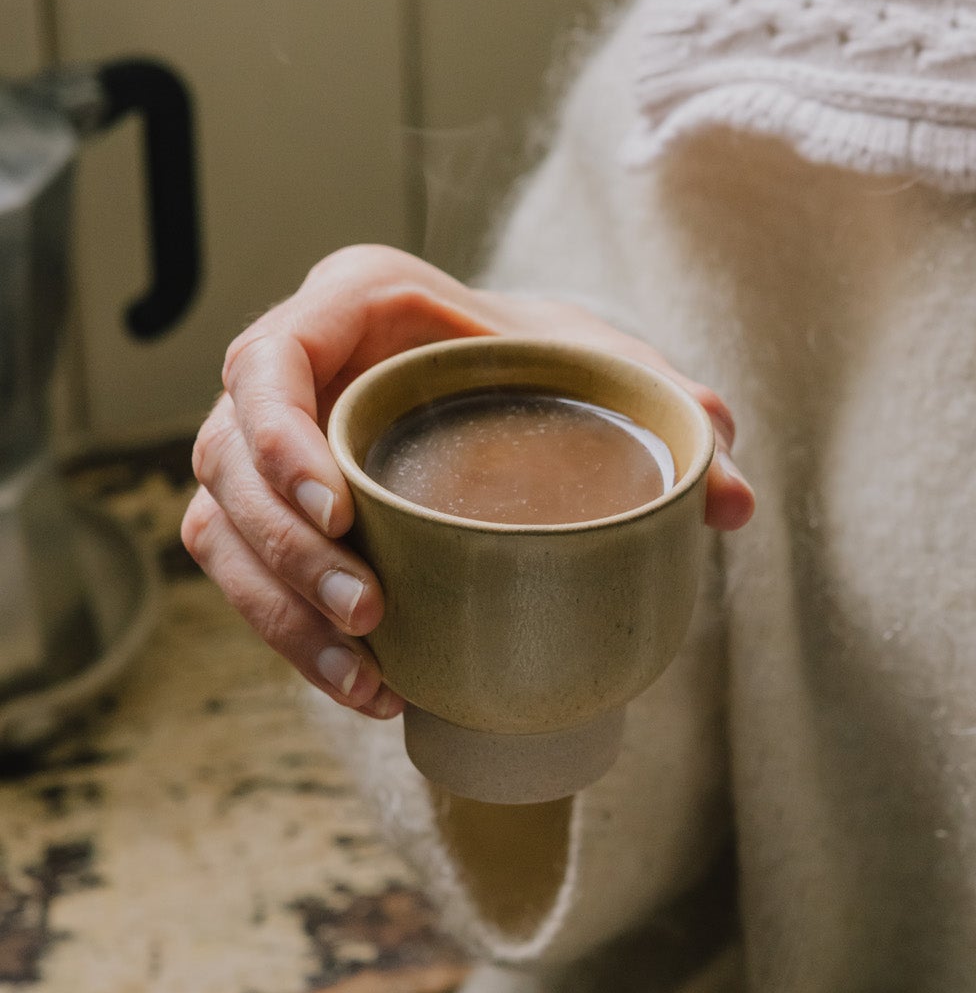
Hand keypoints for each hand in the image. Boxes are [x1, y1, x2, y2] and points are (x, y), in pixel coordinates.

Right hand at [183, 244, 754, 715]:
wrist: (517, 390)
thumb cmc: (546, 362)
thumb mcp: (608, 367)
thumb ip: (674, 414)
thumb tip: (734, 501)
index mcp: (353, 303)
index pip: (269, 362)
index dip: (279, 436)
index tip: (341, 510)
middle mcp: (289, 368)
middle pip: (230, 459)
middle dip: (289, 551)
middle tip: (372, 613)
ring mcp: (265, 445)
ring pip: (224, 529)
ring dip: (283, 613)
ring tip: (371, 677)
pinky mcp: (270, 514)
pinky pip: (245, 580)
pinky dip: (295, 641)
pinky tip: (370, 688)